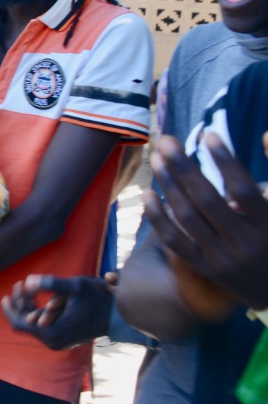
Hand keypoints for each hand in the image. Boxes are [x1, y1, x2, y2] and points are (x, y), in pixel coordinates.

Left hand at [1, 273, 114, 349]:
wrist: (120, 316)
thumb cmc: (99, 299)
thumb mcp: (75, 287)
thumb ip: (51, 284)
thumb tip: (28, 280)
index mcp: (53, 333)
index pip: (20, 323)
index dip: (10, 309)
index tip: (4, 295)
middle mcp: (53, 341)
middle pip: (26, 322)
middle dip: (20, 303)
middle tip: (19, 284)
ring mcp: (58, 340)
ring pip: (34, 323)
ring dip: (28, 305)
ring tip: (24, 285)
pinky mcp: (63, 337)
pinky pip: (43, 324)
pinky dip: (38, 310)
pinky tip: (36, 295)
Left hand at [146, 132, 267, 309]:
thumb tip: (265, 135)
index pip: (244, 190)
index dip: (226, 162)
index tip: (208, 135)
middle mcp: (245, 244)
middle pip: (208, 201)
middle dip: (184, 168)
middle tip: (167, 142)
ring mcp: (222, 259)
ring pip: (188, 217)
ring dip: (168, 185)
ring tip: (156, 158)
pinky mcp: (204, 269)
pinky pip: (175, 242)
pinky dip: (159, 218)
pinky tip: (148, 193)